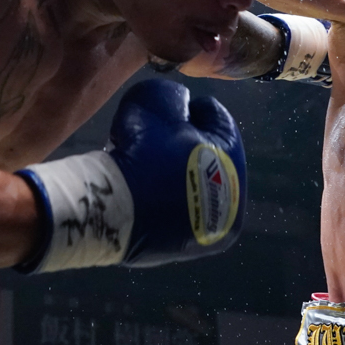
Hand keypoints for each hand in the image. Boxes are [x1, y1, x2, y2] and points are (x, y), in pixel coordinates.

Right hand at [16, 79, 245, 271]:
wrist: (110, 213)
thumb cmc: (144, 155)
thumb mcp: (156, 103)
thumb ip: (172, 96)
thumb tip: (178, 103)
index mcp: (234, 172)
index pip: (220, 122)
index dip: (193, 106)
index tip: (172, 105)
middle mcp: (228, 209)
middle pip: (206, 156)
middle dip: (181, 139)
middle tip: (154, 131)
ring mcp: (201, 234)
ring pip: (187, 183)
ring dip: (168, 167)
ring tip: (141, 156)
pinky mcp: (174, 248)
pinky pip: (169, 207)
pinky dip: (157, 192)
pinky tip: (136, 182)